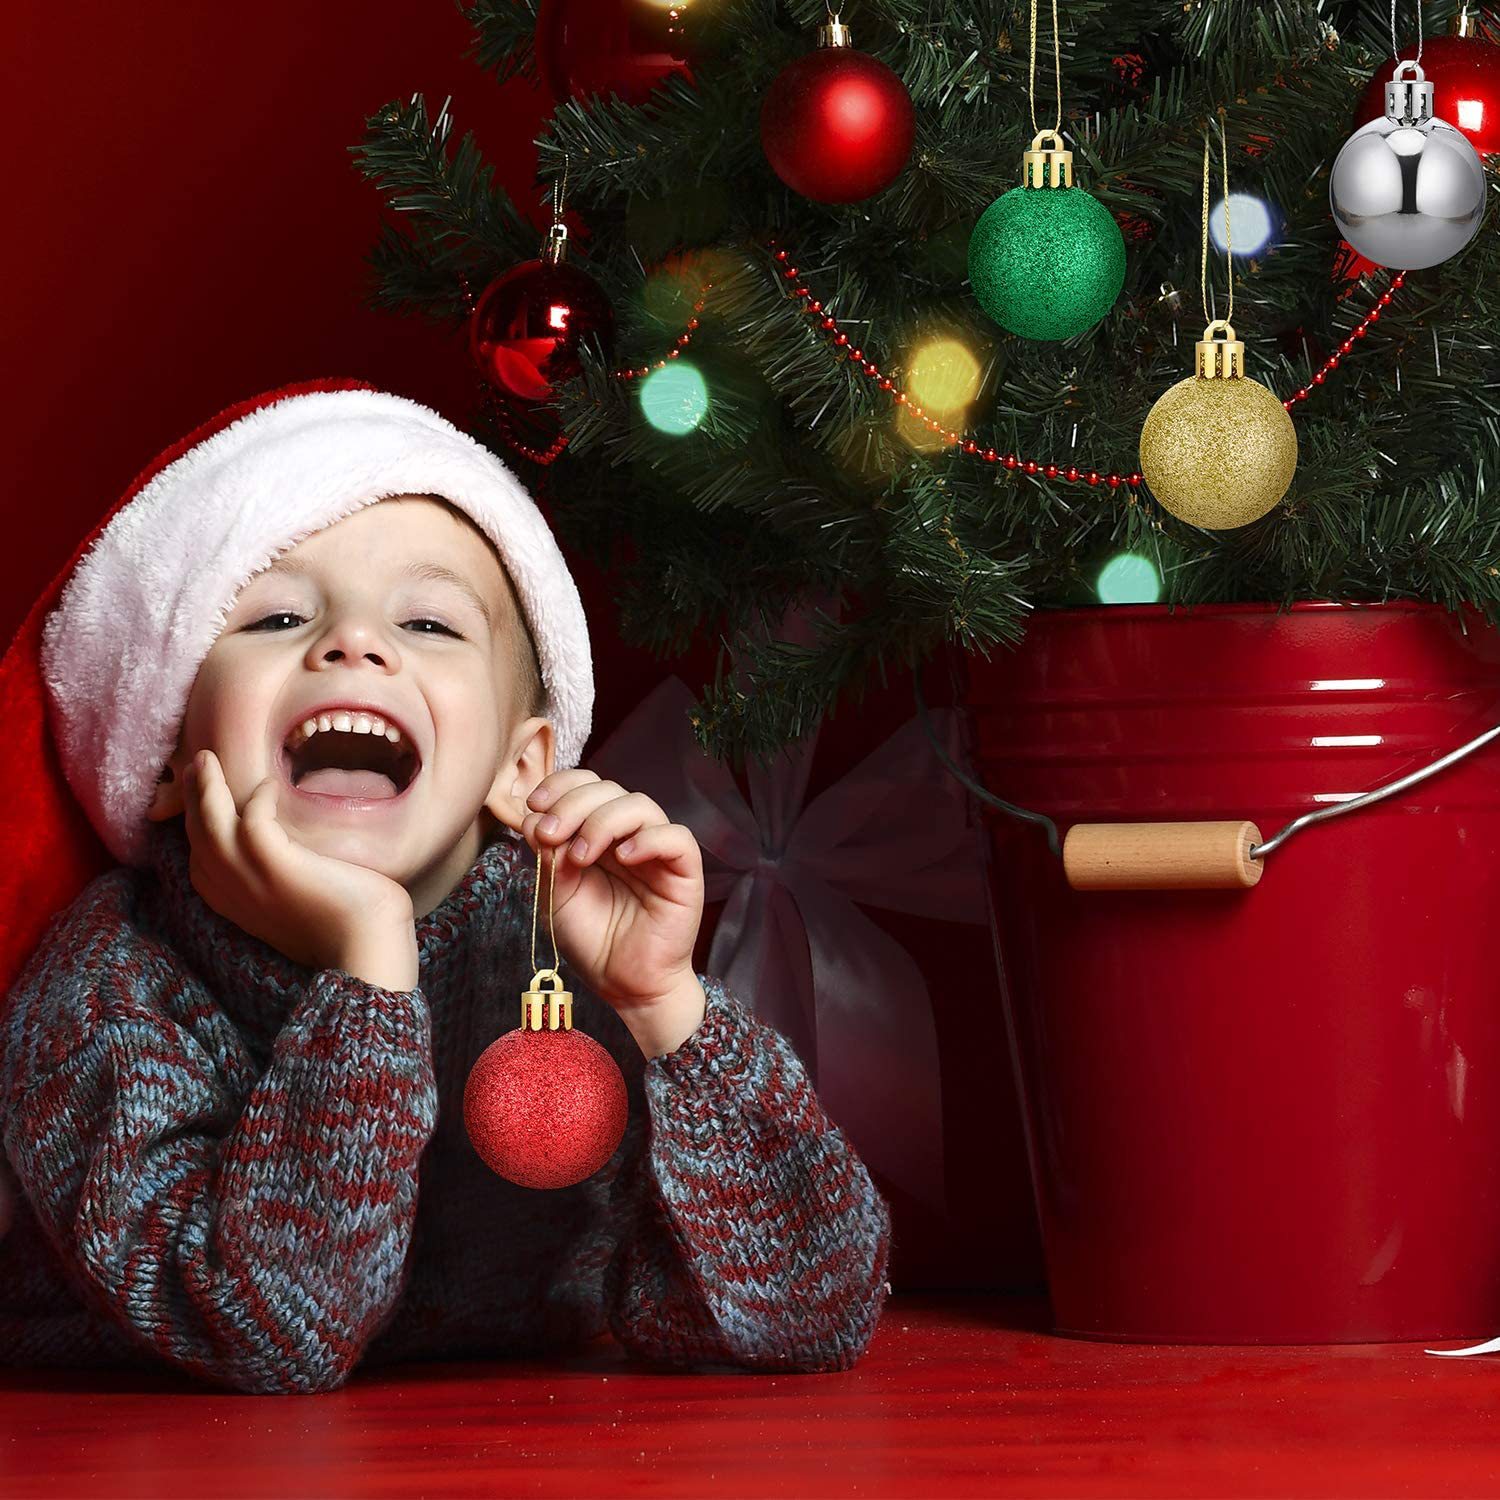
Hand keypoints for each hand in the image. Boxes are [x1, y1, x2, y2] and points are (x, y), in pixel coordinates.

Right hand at [182, 749, 415, 976]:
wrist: (367, 949)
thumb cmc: (345, 925)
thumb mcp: (298, 902)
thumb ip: (281, 880)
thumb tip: (291, 855)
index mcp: (234, 904)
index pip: (200, 859)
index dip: (195, 825)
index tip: (199, 796)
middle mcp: (232, 894)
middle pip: (198, 836)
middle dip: (192, 798)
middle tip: (196, 764)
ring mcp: (250, 880)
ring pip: (211, 825)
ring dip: (205, 788)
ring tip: (206, 759)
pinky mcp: (277, 866)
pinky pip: (252, 821)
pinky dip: (257, 800)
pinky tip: (270, 787)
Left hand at [519, 769, 704, 1032]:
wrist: (625, 985)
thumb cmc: (593, 940)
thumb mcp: (556, 894)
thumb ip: (548, 855)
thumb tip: (534, 817)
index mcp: (599, 833)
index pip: (585, 786)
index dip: (561, 787)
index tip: (534, 806)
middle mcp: (630, 834)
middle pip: (608, 789)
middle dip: (573, 804)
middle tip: (550, 834)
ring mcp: (658, 850)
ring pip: (640, 805)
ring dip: (603, 821)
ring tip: (580, 855)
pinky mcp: (685, 870)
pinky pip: (676, 838)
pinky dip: (649, 839)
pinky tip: (625, 857)